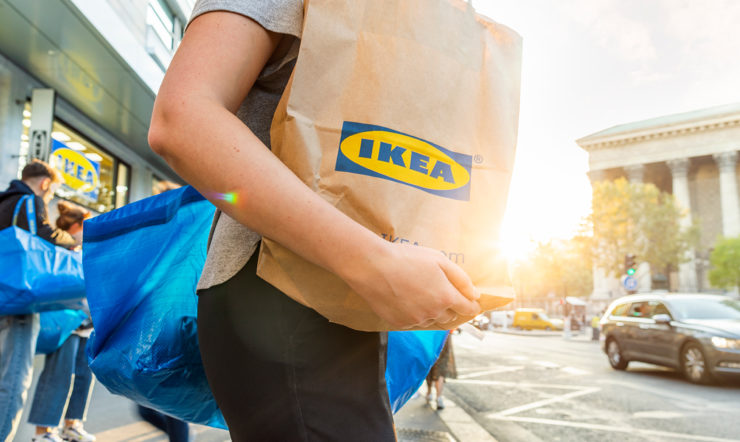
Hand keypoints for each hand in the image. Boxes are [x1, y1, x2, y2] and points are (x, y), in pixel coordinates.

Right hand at [338, 242, 480, 328]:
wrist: (372, 266)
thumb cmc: (406, 258)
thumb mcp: (439, 260)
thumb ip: (461, 279)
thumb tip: (475, 295)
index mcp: (446, 297)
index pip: (468, 309)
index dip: (472, 305)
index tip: (472, 302)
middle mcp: (433, 313)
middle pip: (450, 316)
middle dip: (449, 306)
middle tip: (440, 291)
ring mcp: (416, 320)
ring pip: (431, 319)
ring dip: (431, 310)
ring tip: (418, 291)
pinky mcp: (399, 324)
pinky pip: (413, 322)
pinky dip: (413, 313)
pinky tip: (405, 298)